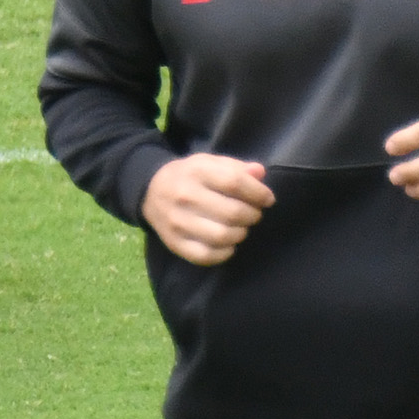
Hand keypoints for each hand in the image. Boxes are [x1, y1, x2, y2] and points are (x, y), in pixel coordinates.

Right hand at [144, 152, 274, 265]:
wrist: (151, 191)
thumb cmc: (189, 175)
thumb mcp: (210, 162)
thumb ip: (236, 167)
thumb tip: (260, 173)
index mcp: (196, 171)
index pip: (234, 183)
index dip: (257, 193)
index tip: (268, 199)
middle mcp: (185, 196)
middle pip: (231, 212)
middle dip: (252, 215)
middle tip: (255, 214)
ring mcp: (178, 222)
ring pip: (221, 236)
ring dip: (240, 234)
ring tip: (242, 228)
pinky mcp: (174, 243)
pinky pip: (205, 255)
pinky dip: (224, 253)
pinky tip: (229, 244)